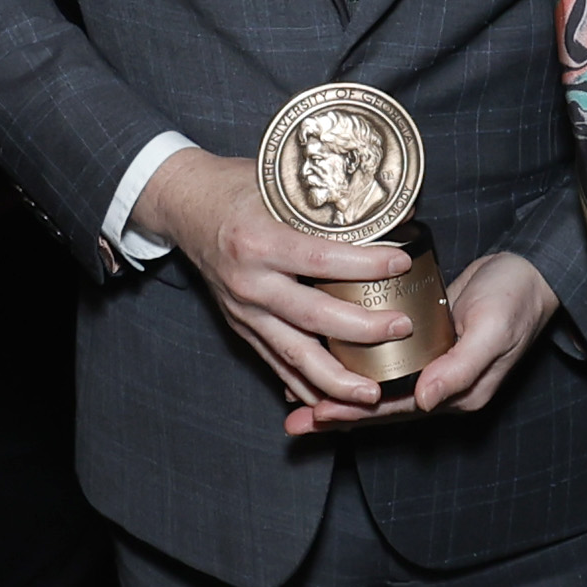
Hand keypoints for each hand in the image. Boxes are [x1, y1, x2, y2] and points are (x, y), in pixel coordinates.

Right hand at [135, 148, 452, 421]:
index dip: (364, 266)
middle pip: (311, 316)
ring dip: (333, 379)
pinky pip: (274, 362)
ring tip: (370, 394)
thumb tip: (399, 211)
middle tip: (401, 330)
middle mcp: (249, 282)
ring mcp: (243, 310)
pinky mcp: (240, 325)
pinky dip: (302, 385)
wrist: (185, 204)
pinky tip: (330, 402)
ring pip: (292, 353)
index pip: (321, 260)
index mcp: (259, 241)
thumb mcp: (280, 183)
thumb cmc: (236, 188)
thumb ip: (331, 204)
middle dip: (361, 330)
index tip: (401, 265)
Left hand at [306, 248, 556, 434]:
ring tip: (299, 399)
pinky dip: (355, 366)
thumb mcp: (492, 331)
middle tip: (294, 422)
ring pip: (376, 387)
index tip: (318, 413)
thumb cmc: (517, 299)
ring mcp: (433, 366)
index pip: (396, 410)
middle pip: (379, 407)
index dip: (355, 413)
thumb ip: (461, 367)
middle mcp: (442, 388)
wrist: (533, 271)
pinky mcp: (426, 343)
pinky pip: (384, 363)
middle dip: (337, 414)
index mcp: (458, 394)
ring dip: (339, 393)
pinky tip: (330, 359)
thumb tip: (425, 401)